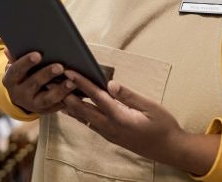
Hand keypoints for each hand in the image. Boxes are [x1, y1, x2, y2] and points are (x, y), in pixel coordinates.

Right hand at [2, 48, 75, 114]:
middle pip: (33, 84)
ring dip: (60, 90)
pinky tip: (78, 92)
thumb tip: (8, 49)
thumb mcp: (16, 67)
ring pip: (47, 99)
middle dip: (47, 75)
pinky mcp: (45, 111)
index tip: (38, 54)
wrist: (22, 97)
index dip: (26, 62)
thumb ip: (15, 58)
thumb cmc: (22, 74)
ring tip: (72, 82)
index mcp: (10, 81)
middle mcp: (19, 95)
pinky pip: (57, 106)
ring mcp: (32, 105)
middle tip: (60, 66)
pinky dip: (68, 100)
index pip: (16, 70)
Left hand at [61, 70, 218, 175]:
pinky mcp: (110, 136)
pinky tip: (72, 109)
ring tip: (56, 93)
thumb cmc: (163, 126)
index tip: (69, 72)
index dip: (81, 83)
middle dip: (67, 94)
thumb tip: (110, 84)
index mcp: (120, 118)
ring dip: (70, 105)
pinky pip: (90, 124)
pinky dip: (79, 115)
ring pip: (84, 118)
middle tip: (53, 82)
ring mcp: (109, 134)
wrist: (169, 149)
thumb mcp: (150, 107)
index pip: (96, 97)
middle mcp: (110, 127)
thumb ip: (129, 95)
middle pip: (83, 109)